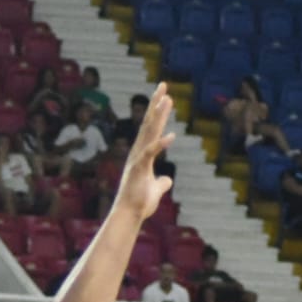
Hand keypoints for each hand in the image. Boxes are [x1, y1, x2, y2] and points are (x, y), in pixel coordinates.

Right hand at [112, 82, 175, 220]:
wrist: (129, 215)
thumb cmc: (139, 203)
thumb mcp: (156, 190)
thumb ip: (161, 182)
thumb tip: (167, 180)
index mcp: (143, 154)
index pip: (152, 128)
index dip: (159, 112)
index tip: (165, 96)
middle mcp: (139, 152)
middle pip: (149, 123)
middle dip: (156, 104)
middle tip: (163, 86)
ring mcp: (138, 159)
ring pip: (149, 132)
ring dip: (158, 115)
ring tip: (166, 99)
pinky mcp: (139, 169)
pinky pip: (151, 153)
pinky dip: (161, 144)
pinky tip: (172, 136)